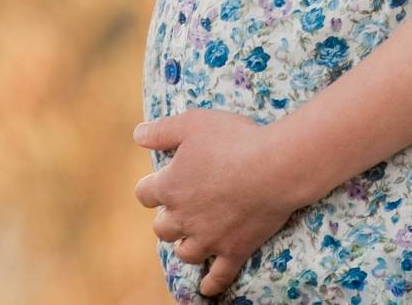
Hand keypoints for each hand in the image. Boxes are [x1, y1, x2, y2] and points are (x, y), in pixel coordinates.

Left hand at [133, 109, 303, 296]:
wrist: (274, 166)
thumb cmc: (234, 139)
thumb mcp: (194, 123)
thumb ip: (162, 131)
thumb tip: (137, 135)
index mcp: (171, 186)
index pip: (145, 194)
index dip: (151, 187)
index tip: (159, 182)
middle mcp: (184, 218)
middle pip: (162, 228)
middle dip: (167, 218)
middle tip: (180, 208)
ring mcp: (209, 239)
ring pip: (185, 253)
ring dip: (185, 245)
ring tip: (192, 237)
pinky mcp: (234, 250)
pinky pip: (218, 277)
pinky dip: (211, 284)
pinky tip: (206, 288)